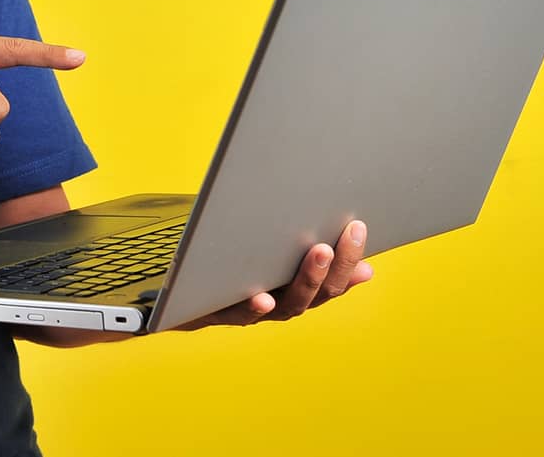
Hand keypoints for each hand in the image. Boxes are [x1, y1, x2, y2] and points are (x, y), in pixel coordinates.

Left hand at [175, 220, 372, 329]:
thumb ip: (308, 256)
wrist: (179, 301)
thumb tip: (363, 262)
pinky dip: (254, 306)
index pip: (333, 281)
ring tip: (320, 250)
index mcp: (294, 290)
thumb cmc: (233, 271)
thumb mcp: (270, 259)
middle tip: (349, 231)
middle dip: (337, 262)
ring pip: (288, 304)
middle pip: (317, 292)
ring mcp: (253, 312)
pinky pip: (239, 313)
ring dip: (307, 278)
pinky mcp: (220, 313)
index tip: (361, 228)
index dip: (350, 260)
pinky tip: (264, 296)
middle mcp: (280, 305)